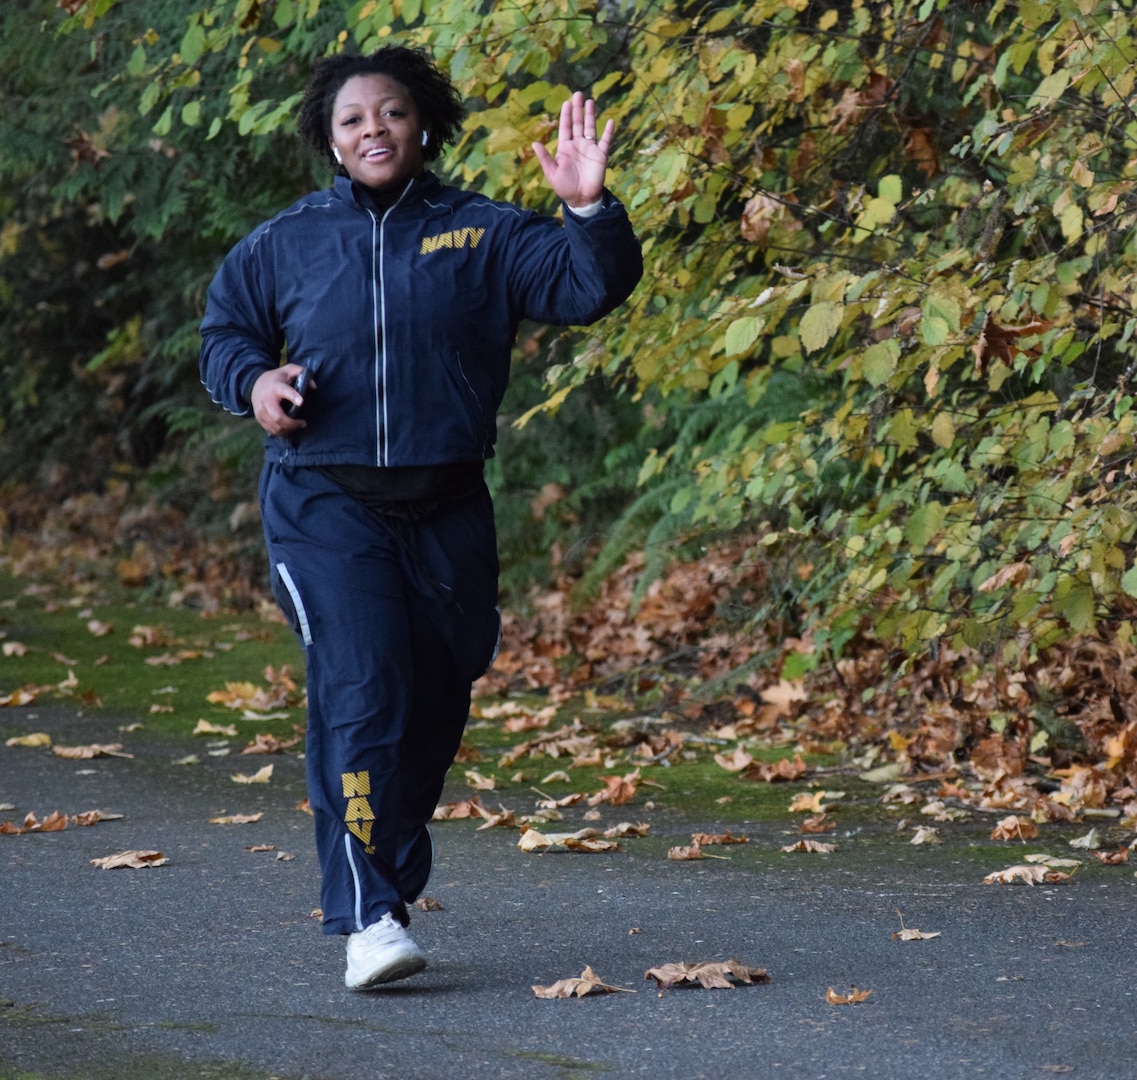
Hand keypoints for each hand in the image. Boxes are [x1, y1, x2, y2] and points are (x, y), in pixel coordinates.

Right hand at [251, 364, 310, 435]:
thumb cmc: (276, 378)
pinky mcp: (259, 418)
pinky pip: (270, 430)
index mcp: (275, 386)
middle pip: (278, 417)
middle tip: (303, 423)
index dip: (292, 396)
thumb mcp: (288, 370)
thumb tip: (314, 386)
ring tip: (298, 426)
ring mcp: (261, 410)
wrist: (254, 384)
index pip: (284, 391)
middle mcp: (266, 399)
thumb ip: (301, 372)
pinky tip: (289, 429)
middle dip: (292, 424)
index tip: (301, 402)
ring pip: (275, 426)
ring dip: (288, 430)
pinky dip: (281, 432)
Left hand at [532, 90, 613, 209]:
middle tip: (578, 94)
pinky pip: (605, 141)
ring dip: (590, 115)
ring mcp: (590, 149)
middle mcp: (578, 145)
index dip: (566, 115)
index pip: (566, 127)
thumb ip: (545, 158)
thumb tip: (534, 143)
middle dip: (578, 109)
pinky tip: (610, 121)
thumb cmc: (564, 187)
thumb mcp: (552, 172)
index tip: (567, 102)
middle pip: (578, 123)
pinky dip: (608, 132)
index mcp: (565, 148)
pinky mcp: (601, 155)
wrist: (581, 199)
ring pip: (590, 128)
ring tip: (590, 101)